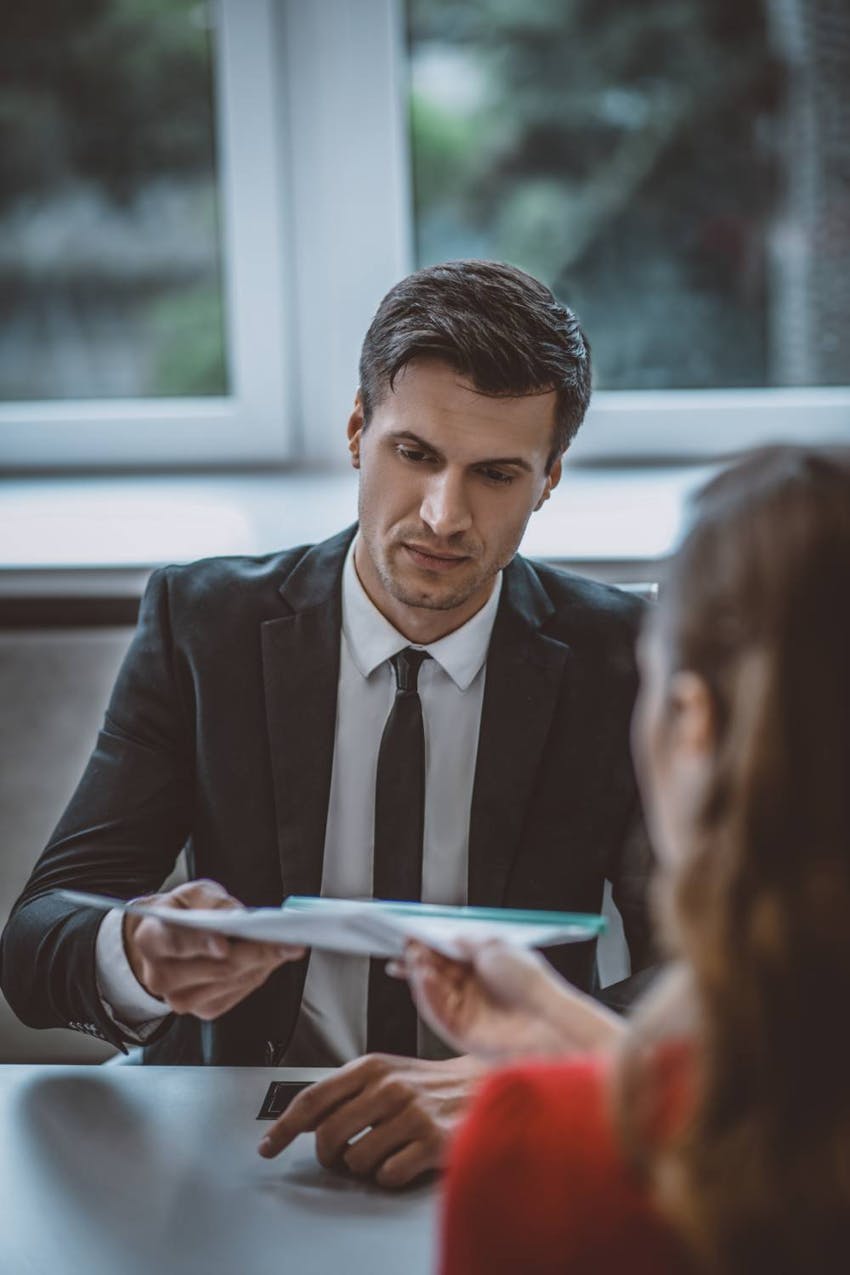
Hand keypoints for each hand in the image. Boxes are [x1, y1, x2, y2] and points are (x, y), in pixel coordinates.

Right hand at [122, 878, 304, 1020]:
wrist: (168, 942)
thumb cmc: (182, 914)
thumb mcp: (193, 894)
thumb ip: (213, 902)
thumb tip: (237, 916)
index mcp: (151, 939)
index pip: (177, 943)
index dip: (202, 944)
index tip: (224, 944)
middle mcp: (161, 976)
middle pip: (216, 967)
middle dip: (255, 952)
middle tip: (286, 940)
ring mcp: (182, 999)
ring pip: (233, 980)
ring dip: (264, 963)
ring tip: (287, 946)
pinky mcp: (204, 1010)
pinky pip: (239, 991)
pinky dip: (259, 973)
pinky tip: (271, 958)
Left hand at [258, 1053, 484, 1187]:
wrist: (482, 1086)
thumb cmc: (426, 1085)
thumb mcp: (383, 1074)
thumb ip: (344, 1092)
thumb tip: (301, 1119)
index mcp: (371, 1067)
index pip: (313, 1099)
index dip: (284, 1126)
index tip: (268, 1146)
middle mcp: (389, 1087)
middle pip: (328, 1135)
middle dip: (327, 1156)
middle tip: (337, 1157)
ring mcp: (412, 1114)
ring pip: (356, 1160)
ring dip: (362, 1166)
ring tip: (381, 1151)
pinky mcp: (433, 1142)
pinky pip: (388, 1175)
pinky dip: (389, 1175)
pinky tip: (403, 1159)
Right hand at [396, 939, 624, 1061]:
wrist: (546, 1019)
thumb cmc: (528, 980)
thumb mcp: (495, 947)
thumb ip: (466, 942)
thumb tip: (445, 937)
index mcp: (485, 968)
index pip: (448, 955)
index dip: (429, 946)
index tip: (409, 934)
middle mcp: (475, 990)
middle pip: (437, 974)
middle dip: (419, 959)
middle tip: (404, 946)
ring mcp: (468, 1012)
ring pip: (434, 993)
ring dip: (420, 975)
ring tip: (413, 957)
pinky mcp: (462, 1034)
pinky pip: (438, 1013)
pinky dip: (427, 994)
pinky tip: (423, 977)